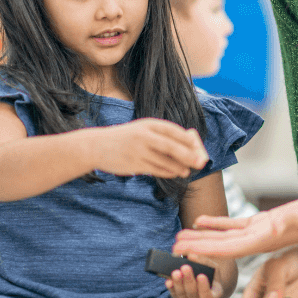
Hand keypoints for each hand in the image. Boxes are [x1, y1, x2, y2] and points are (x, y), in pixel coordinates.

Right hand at [91, 119, 207, 177]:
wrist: (97, 146)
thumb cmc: (125, 138)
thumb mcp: (141, 129)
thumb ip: (160, 135)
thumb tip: (186, 145)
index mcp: (147, 124)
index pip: (172, 130)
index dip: (186, 138)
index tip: (197, 145)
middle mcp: (143, 136)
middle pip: (170, 147)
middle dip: (188, 155)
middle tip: (200, 162)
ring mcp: (138, 151)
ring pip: (164, 161)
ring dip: (178, 167)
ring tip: (187, 171)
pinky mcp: (134, 165)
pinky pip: (156, 169)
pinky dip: (167, 172)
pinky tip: (175, 173)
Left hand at [165, 254, 224, 297]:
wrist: (205, 282)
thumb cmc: (210, 274)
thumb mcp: (213, 268)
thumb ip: (204, 262)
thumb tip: (191, 256)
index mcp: (213, 296)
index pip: (208, 297)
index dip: (204, 288)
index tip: (201, 275)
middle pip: (193, 294)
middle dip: (188, 280)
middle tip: (185, 267)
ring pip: (182, 294)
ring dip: (178, 283)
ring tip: (176, 272)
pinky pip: (174, 293)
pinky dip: (171, 287)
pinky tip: (168, 280)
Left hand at [173, 192, 297, 257]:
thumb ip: (293, 222)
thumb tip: (275, 226)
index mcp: (265, 240)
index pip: (229, 248)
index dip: (206, 251)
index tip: (186, 252)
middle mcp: (259, 240)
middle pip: (221, 246)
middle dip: (197, 247)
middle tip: (172, 248)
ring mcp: (259, 232)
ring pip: (224, 236)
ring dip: (202, 237)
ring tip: (180, 237)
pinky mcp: (262, 222)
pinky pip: (234, 225)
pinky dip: (217, 223)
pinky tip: (201, 221)